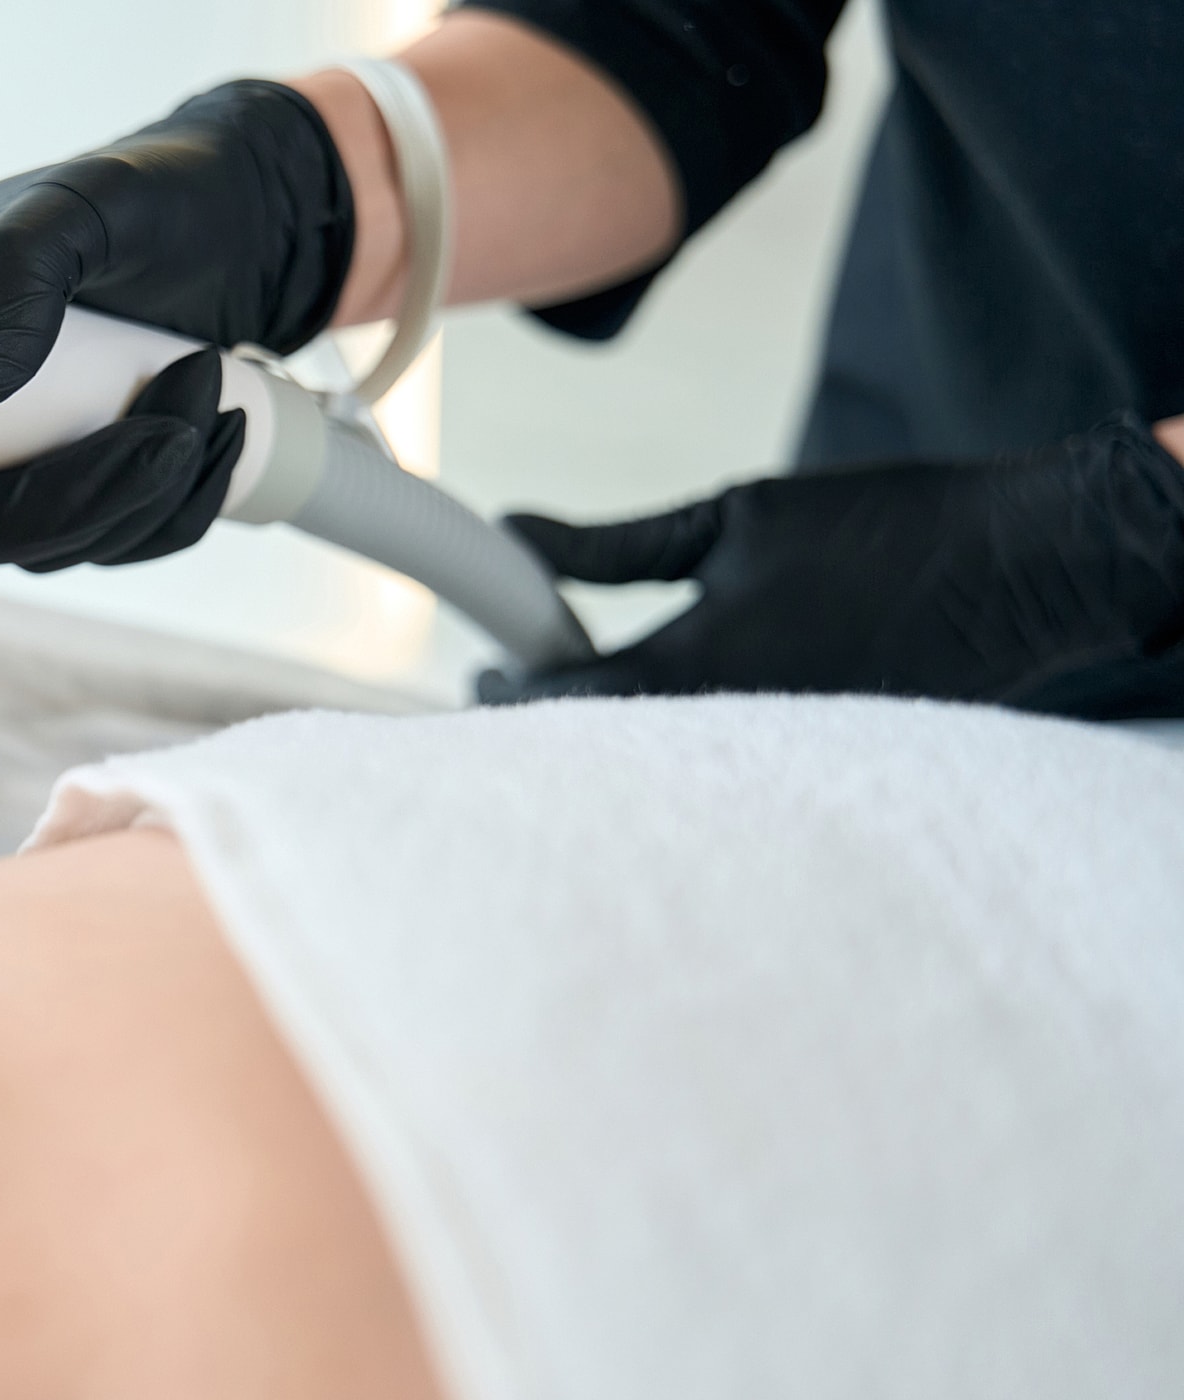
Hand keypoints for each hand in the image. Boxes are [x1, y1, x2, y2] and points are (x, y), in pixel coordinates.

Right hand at [0, 81, 356, 657]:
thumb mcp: (83, 209)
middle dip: (75, 505)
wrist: (257, 209)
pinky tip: (224, 429)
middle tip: (170, 429)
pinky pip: (108, 542)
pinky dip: (176, 506)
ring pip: (42, 548)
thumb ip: (17, 279)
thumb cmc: (151, 190)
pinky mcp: (72, 481)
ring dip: (143, 498)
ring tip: (207, 391)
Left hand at [478, 416, 1183, 717]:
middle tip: (510, 692)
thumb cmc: (885, 527)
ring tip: (576, 700)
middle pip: (601, 750)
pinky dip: (675, 747)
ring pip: (658, 768)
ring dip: (607, 738)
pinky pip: (723, 772)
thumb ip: (617, 545)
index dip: (511, 690)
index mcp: (703, 665)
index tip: (482, 670)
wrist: (1023, 564)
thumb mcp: (733, 520)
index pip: (569, 699)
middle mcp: (735, 731)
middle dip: (548, 725)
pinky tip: (663, 717)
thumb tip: (519, 530)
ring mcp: (780, 760)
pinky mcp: (820, 767)